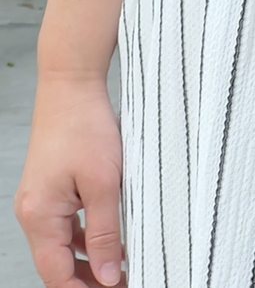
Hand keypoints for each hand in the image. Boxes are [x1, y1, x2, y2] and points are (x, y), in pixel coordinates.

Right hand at [15, 74, 123, 285]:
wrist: (71, 82)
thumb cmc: (85, 125)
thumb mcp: (104, 182)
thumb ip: (106, 234)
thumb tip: (108, 278)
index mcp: (39, 217)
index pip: (57, 276)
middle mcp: (32, 213)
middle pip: (58, 265)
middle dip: (90, 280)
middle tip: (126, 282)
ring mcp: (40, 201)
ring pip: (63, 247)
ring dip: (91, 260)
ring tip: (125, 267)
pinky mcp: (51, 189)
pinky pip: (66, 226)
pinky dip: (88, 237)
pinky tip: (115, 239)